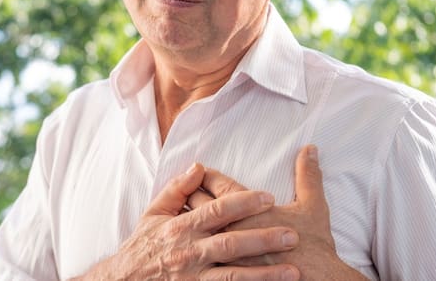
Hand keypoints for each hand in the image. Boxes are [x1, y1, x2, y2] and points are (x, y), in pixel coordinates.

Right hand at [77, 163, 300, 280]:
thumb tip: (199, 166)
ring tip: (293, 271)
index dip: (243, 203)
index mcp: (180, 228)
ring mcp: (193, 279)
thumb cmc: (141, 248)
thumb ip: (177, 189)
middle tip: (292, 235)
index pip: (216, 212)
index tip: (269, 197)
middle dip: (263, 239)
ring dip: (265, 274)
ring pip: (233, 276)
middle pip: (230, 244)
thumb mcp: (153, 214)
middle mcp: (188, 253)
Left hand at [188, 145, 367, 279]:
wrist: (316, 280)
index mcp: (248, 210)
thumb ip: (308, 176)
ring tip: (181, 218)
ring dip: (189, 224)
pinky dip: (198, 253)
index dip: (209, 177)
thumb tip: (310, 149)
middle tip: (184, 190)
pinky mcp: (228, 272)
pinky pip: (207, 261)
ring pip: (199, 234)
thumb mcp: (313, 206)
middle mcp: (233, 230)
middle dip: (192, 197)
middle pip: (202, 208)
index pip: (219, 187)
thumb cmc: (314, 246)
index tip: (202, 171)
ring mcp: (228, 255)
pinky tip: (194, 249)